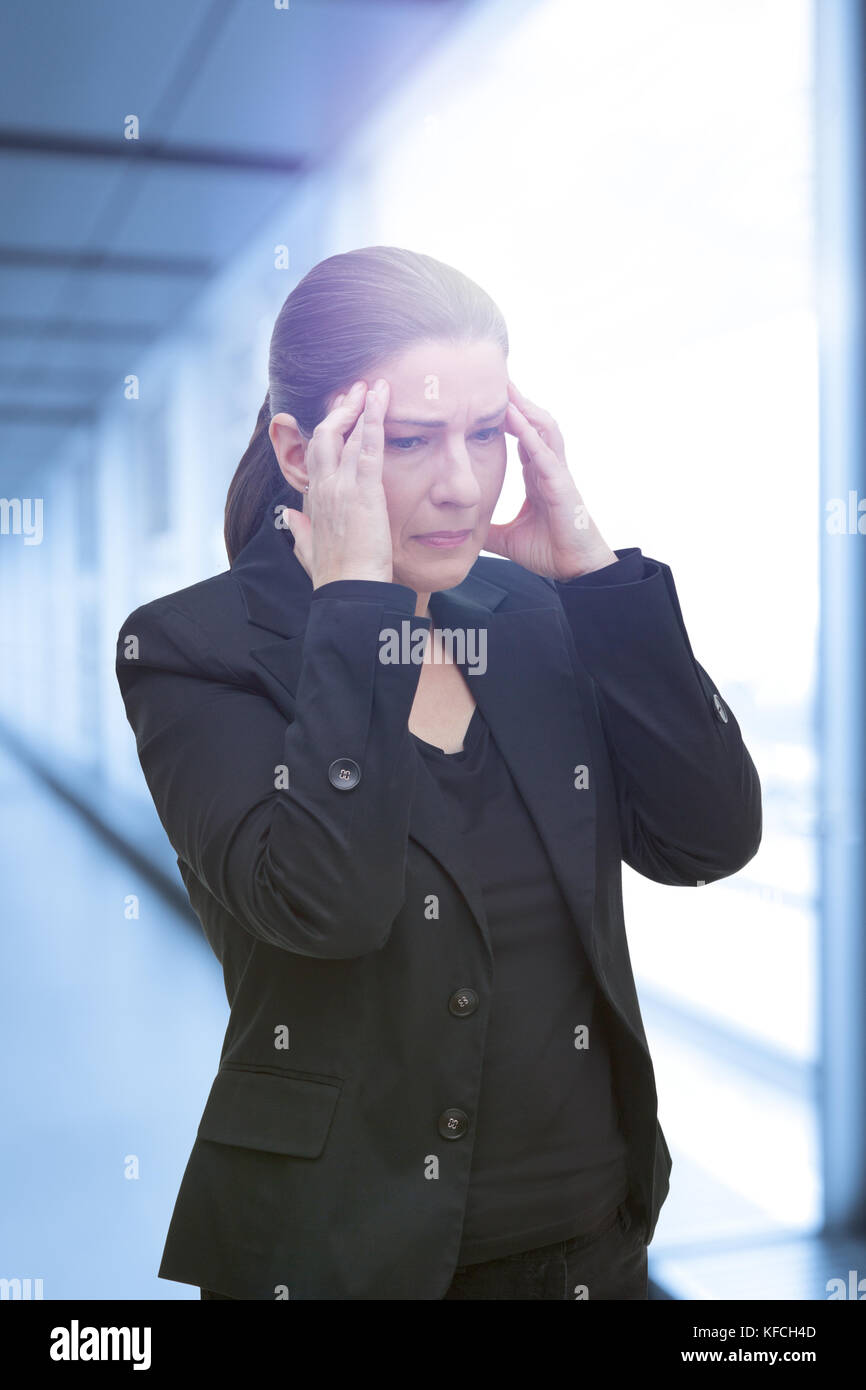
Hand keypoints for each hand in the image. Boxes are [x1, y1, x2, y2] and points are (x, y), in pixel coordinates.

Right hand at [279, 379, 394, 587]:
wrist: (349, 591)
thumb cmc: (335, 576)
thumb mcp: (309, 550)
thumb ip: (300, 530)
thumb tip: (290, 516)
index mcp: (313, 500)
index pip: (316, 455)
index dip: (326, 432)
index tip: (337, 415)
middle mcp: (323, 487)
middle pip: (324, 436)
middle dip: (340, 411)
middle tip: (355, 390)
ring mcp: (341, 486)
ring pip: (345, 435)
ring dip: (359, 407)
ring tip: (373, 386)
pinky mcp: (363, 490)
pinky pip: (368, 445)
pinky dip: (375, 419)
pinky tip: (382, 398)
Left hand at [484, 381, 617, 579]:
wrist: (576, 570)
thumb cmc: (549, 551)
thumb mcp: (506, 538)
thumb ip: (486, 529)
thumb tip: (461, 530)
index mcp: (537, 475)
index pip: (521, 436)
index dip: (506, 416)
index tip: (484, 397)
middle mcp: (548, 467)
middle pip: (533, 423)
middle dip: (516, 400)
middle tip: (494, 378)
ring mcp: (557, 474)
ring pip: (544, 430)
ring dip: (525, 408)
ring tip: (506, 388)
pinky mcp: (562, 485)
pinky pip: (546, 454)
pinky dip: (532, 435)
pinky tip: (517, 420)